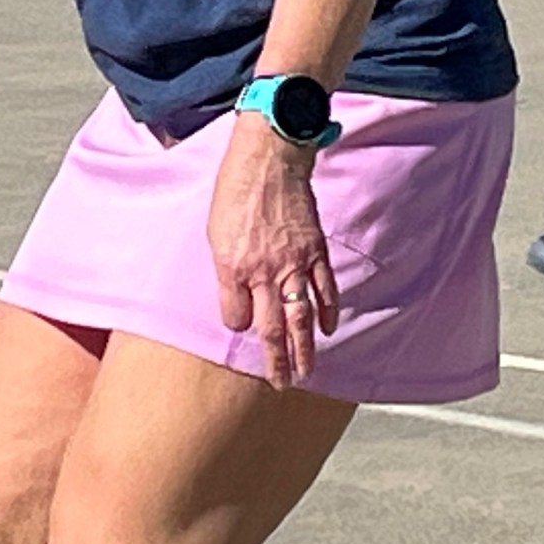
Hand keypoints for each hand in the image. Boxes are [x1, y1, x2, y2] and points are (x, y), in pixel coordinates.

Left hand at [209, 114, 341, 390]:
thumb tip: (237, 307)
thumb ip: (226, 273)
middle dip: (277, 360)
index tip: (244, 335)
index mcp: (234, 266)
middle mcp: (264, 271)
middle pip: (272, 327)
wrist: (271, 158)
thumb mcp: (215, 232)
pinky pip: (324, 289)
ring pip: (301, 316)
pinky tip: (328, 329)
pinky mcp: (315, 251)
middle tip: (282, 384)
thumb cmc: (236, 190)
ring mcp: (293, 262)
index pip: (236, 314)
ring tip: (308, 372)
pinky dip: (328, 311)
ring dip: (305, 348)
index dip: (239, 328)